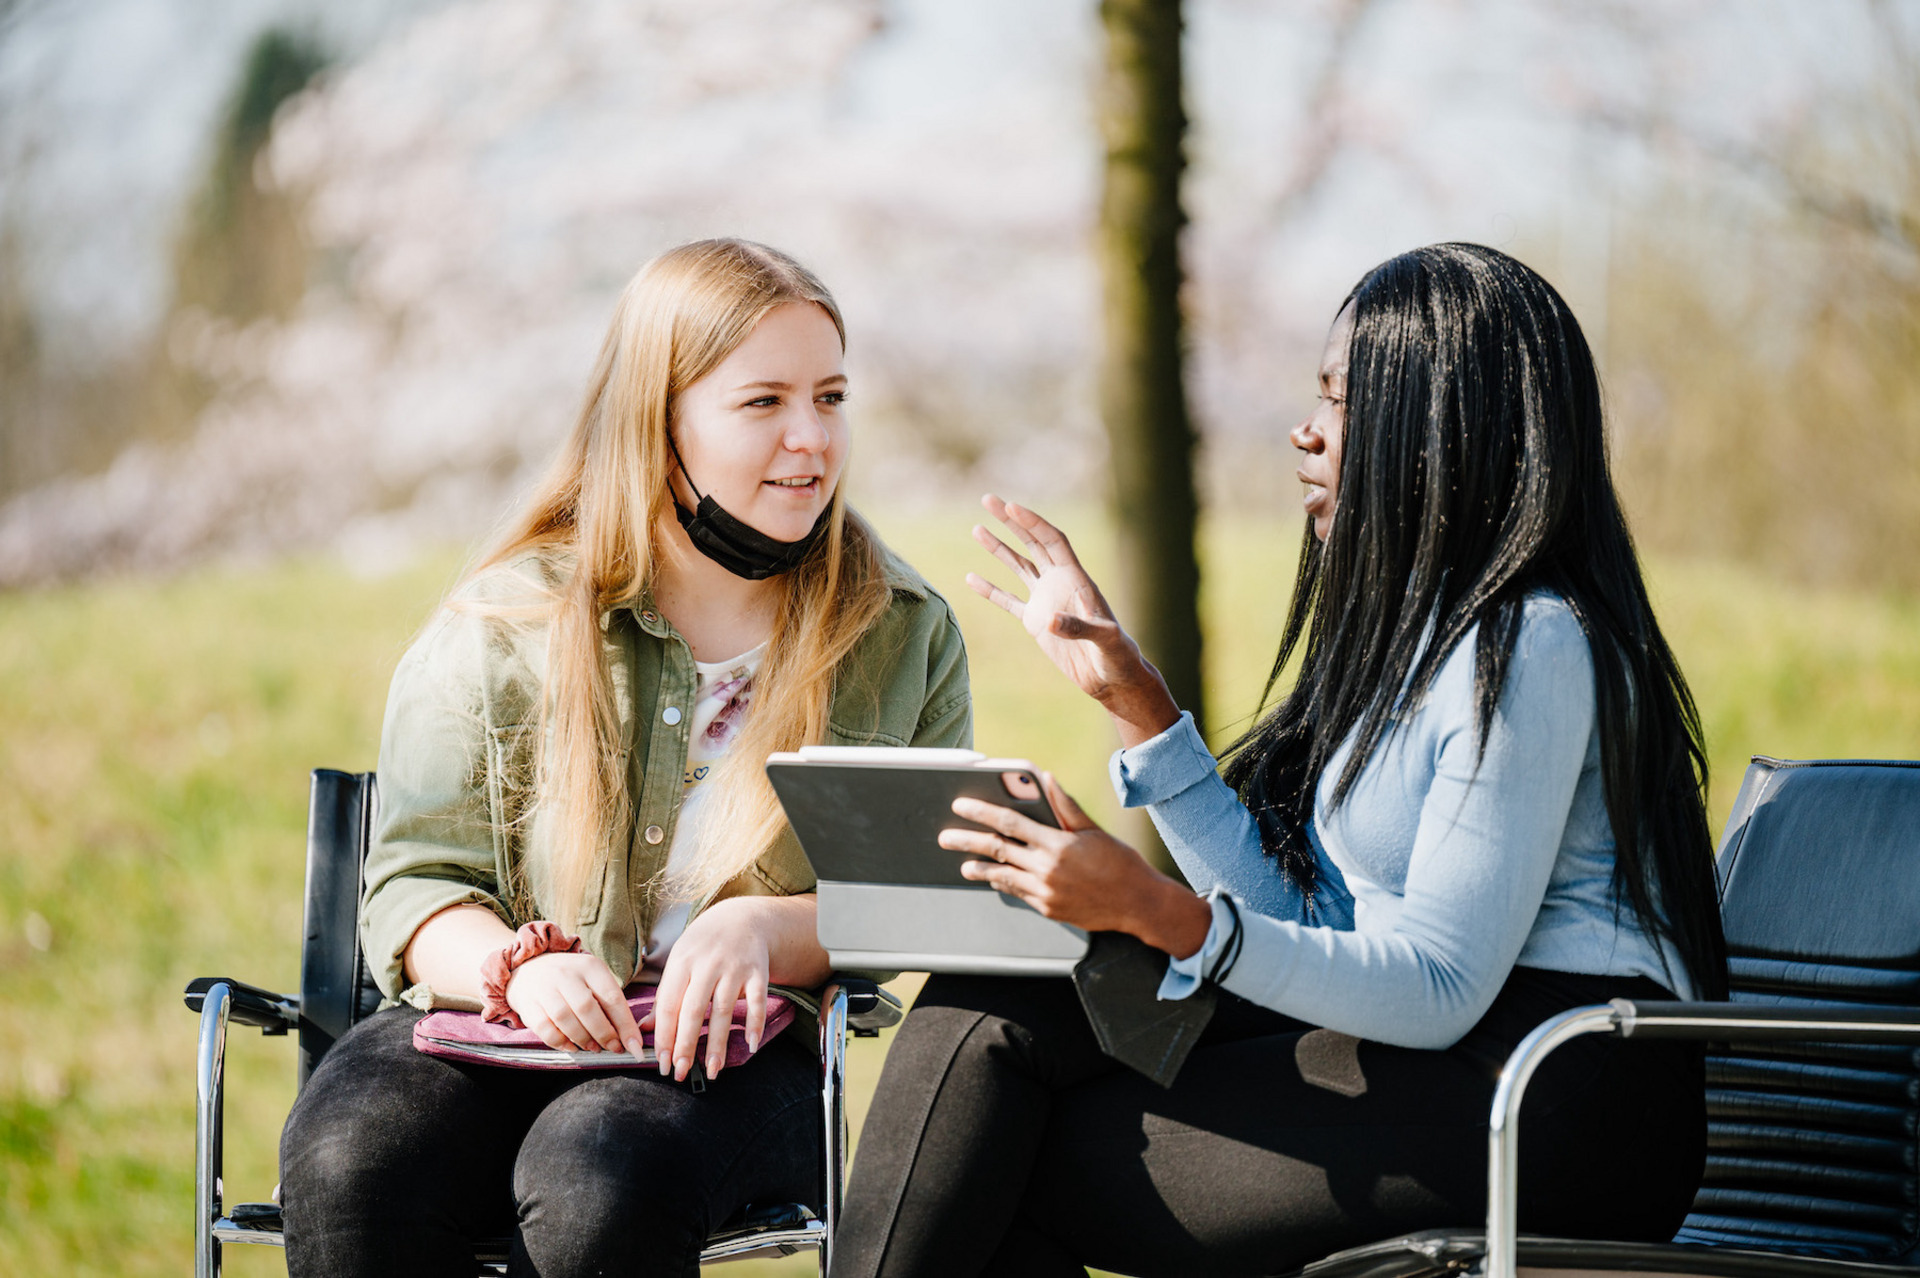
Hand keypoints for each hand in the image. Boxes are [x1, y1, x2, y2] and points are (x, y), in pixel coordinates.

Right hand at [505, 950, 646, 1055]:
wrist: (530, 968)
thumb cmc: (571, 979)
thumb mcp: (593, 980)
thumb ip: (609, 1003)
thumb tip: (629, 1036)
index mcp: (590, 966)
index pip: (612, 997)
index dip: (625, 1024)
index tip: (635, 1045)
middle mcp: (566, 974)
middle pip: (588, 1008)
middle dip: (604, 1034)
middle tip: (614, 1048)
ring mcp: (544, 987)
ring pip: (565, 1019)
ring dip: (583, 1039)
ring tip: (594, 1048)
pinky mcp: (527, 1003)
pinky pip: (544, 1028)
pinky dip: (561, 1043)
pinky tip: (572, 1047)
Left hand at [644, 898, 772, 1081]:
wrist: (742, 918)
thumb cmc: (704, 946)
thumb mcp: (679, 962)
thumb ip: (664, 995)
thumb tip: (643, 1029)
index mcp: (682, 963)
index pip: (669, 1005)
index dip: (664, 1036)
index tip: (662, 1063)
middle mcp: (707, 965)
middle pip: (693, 1011)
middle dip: (686, 1045)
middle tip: (680, 1072)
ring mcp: (734, 968)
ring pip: (723, 1010)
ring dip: (718, 1044)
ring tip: (712, 1070)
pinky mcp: (758, 972)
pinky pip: (756, 1001)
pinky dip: (755, 1023)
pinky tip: (750, 1045)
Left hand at [940, 774, 1212, 958]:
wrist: (1138, 903)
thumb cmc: (1120, 862)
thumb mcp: (1093, 829)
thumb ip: (1065, 806)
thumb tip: (1046, 778)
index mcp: (1057, 843)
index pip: (1009, 822)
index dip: (981, 812)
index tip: (961, 806)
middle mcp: (1047, 869)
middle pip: (997, 850)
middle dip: (967, 842)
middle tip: (945, 837)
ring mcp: (1046, 893)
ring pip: (1002, 877)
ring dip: (979, 870)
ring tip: (963, 866)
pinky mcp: (1049, 910)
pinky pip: (1019, 893)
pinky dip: (1004, 884)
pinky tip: (994, 879)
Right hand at [966, 495, 1179, 741]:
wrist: (1110, 678)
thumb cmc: (1117, 656)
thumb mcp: (1104, 640)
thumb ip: (1080, 628)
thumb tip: (1050, 621)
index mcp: (1077, 579)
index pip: (1052, 541)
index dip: (1033, 523)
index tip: (1011, 507)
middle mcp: (1060, 583)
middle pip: (1033, 543)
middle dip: (1011, 521)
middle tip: (988, 499)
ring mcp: (1046, 601)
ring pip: (1019, 566)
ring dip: (999, 547)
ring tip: (977, 528)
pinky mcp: (1036, 623)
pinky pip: (1008, 601)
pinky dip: (990, 590)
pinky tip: (972, 577)